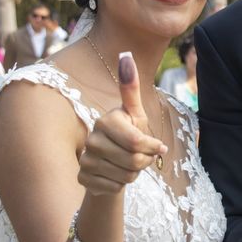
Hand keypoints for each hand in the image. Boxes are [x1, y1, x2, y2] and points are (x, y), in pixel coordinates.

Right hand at [77, 52, 167, 194]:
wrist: (110, 162)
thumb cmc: (128, 133)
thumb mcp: (135, 112)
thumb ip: (131, 86)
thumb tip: (125, 54)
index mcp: (106, 120)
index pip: (137, 141)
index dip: (152, 147)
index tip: (157, 146)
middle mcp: (92, 138)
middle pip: (133, 161)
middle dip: (144, 162)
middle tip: (142, 156)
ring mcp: (85, 159)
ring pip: (126, 176)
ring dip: (134, 173)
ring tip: (128, 163)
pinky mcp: (83, 178)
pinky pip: (114, 188)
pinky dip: (121, 184)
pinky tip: (115, 174)